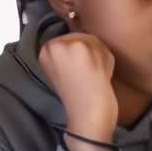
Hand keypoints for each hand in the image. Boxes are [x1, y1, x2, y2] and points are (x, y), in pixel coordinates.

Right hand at [39, 33, 117, 150]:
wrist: (87, 118)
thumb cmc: (80, 99)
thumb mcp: (65, 70)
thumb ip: (70, 51)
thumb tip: (84, 32)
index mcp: (45, 52)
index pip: (69, 38)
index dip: (80, 57)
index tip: (78, 74)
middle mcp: (52, 46)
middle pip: (81, 36)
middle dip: (89, 55)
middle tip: (86, 77)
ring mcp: (66, 45)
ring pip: (93, 40)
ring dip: (99, 58)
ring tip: (92, 77)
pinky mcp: (81, 48)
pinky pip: (102, 47)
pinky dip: (107, 61)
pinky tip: (99, 76)